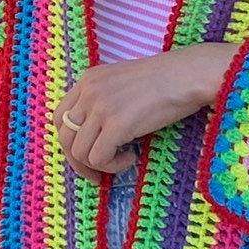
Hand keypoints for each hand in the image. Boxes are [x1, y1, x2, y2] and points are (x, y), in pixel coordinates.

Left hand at [55, 45, 236, 176]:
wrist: (188, 75)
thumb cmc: (164, 80)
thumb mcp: (121, 82)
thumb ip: (102, 100)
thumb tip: (94, 136)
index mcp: (88, 80)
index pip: (60, 118)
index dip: (69, 142)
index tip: (86, 154)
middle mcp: (89, 92)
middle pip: (65, 138)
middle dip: (78, 162)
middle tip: (97, 174)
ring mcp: (101, 107)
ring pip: (80, 153)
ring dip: (100, 165)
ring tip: (123, 160)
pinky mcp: (117, 124)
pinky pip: (99, 158)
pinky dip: (113, 166)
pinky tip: (131, 158)